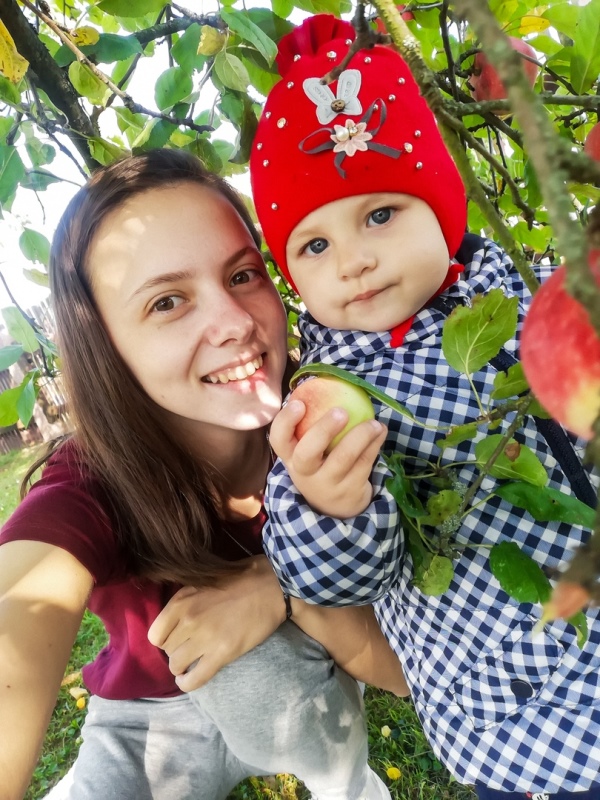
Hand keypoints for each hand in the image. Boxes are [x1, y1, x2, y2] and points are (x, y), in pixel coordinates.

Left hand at [148, 555, 285, 690]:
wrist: (274, 585)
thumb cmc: (243, 577)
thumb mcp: (205, 580)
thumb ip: (187, 599)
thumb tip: (175, 617)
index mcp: (182, 600)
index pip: (155, 634)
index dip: (165, 639)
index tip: (177, 638)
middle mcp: (188, 619)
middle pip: (167, 650)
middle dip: (177, 651)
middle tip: (191, 648)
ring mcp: (205, 637)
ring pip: (176, 666)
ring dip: (183, 667)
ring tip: (193, 663)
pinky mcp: (222, 653)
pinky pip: (194, 679)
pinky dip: (189, 683)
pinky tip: (191, 679)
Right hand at [269, 399, 386, 517]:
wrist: (334, 509)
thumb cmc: (319, 466)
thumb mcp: (308, 452)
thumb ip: (311, 427)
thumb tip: (326, 384)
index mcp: (291, 457)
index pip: (279, 440)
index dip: (286, 422)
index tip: (299, 403)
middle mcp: (304, 473)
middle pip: (308, 453)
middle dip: (323, 430)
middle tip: (341, 411)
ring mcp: (327, 484)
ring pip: (343, 459)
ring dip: (361, 436)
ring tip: (374, 422)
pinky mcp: (350, 491)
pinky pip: (364, 464)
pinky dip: (374, 445)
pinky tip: (380, 431)